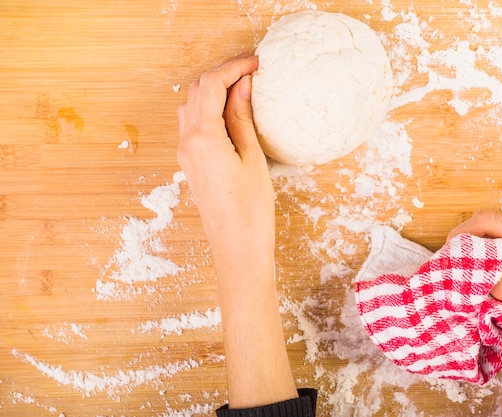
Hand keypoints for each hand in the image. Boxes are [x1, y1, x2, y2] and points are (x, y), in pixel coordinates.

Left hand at [177, 55, 274, 269]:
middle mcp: (187, 142)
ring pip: (191, 106)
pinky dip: (208, 109)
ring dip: (213, 91)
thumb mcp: (252, 159)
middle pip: (197, 92)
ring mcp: (185, 153)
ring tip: (242, 90)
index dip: (233, 68)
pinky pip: (192, 124)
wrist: (236, 248)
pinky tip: (229, 113)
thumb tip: (241, 87)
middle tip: (251, 73)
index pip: (212, 86)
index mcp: (203, 138)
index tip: (255, 63)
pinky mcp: (190, 163)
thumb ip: (242, 119)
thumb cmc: (250, 210)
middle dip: (222, 75)